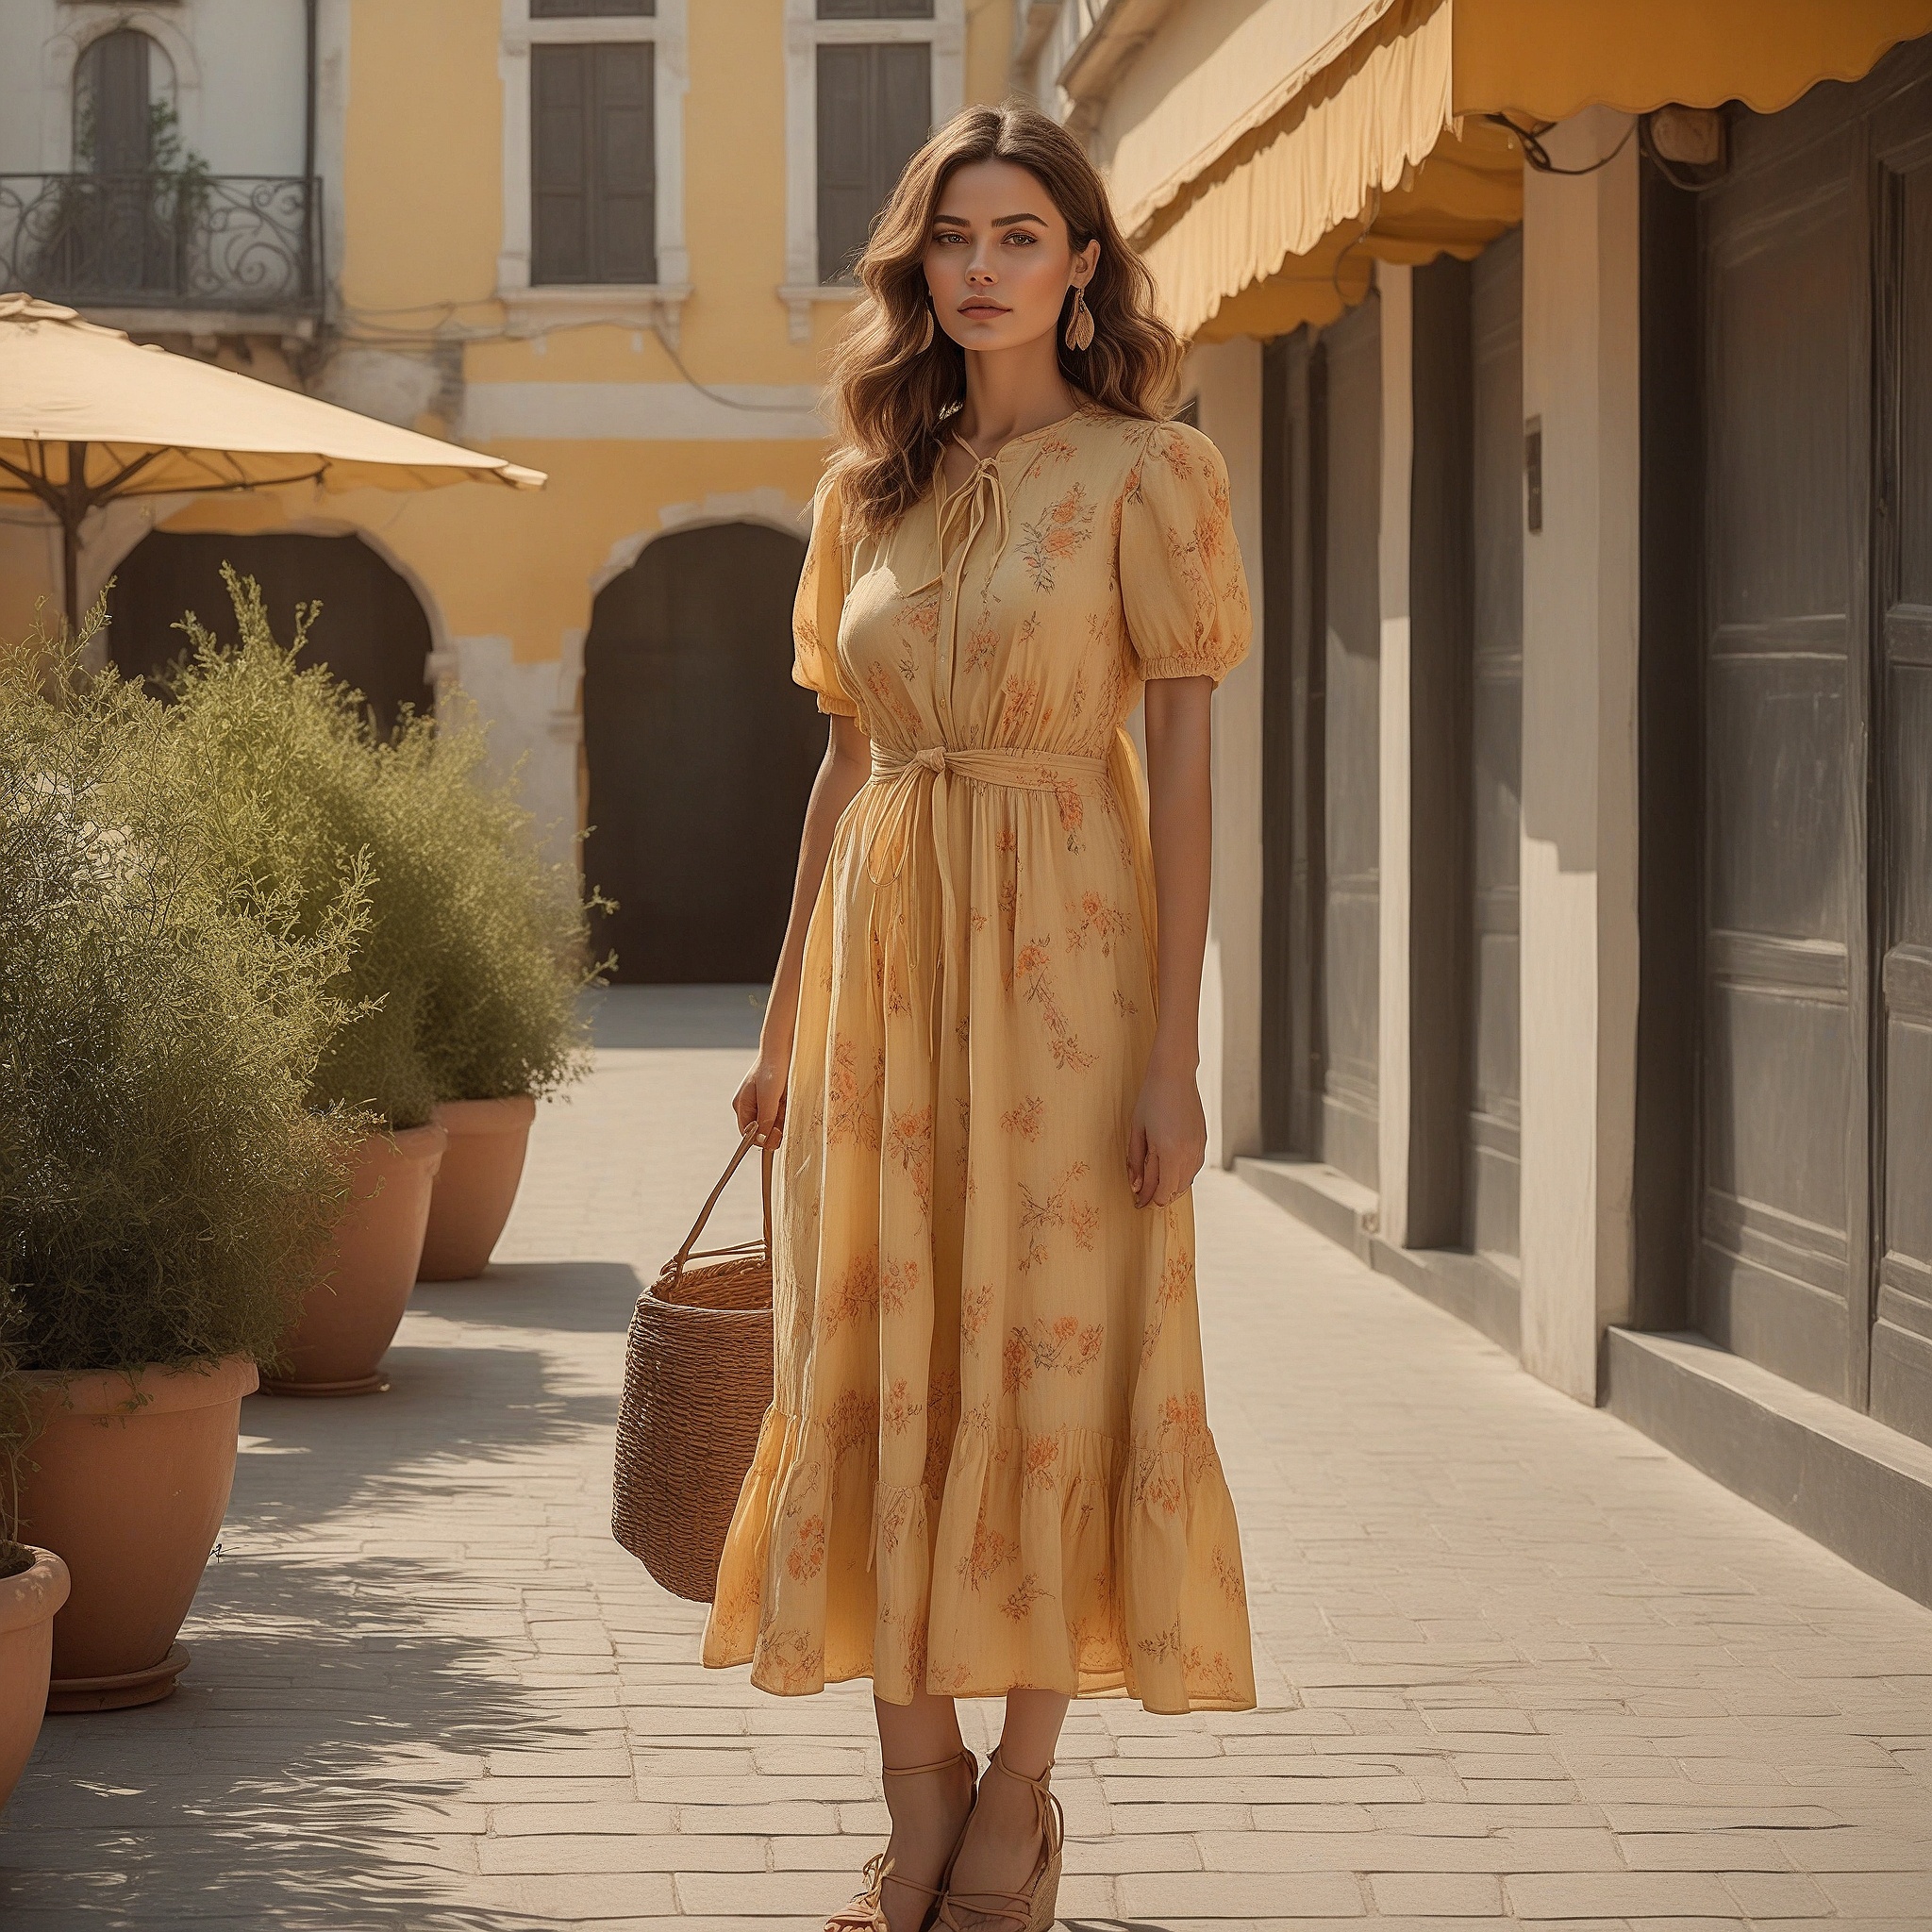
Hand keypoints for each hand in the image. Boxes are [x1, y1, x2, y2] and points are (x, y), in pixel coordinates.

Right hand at [732, 1042, 789, 1147]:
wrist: (784, 1048)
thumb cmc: (772, 1069)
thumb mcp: (768, 1097)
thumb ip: (765, 1120)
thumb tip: (761, 1141)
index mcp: (741, 1106)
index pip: (747, 1135)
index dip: (761, 1139)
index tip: (776, 1135)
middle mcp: (750, 1107)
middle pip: (761, 1131)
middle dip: (774, 1128)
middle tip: (783, 1113)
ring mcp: (763, 1104)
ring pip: (774, 1124)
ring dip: (782, 1119)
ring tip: (784, 1101)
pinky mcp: (776, 1100)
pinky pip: (782, 1115)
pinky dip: (787, 1112)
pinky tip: (788, 1099)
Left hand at [1126, 1057, 1205, 1207]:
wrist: (1175, 1076)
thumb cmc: (1151, 1099)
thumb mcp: (1137, 1130)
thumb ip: (1136, 1160)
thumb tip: (1136, 1185)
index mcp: (1168, 1152)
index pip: (1159, 1190)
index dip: (1147, 1200)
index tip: (1137, 1204)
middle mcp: (1187, 1154)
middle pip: (1174, 1191)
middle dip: (1158, 1197)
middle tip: (1144, 1198)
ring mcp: (1198, 1148)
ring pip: (1186, 1183)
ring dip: (1171, 1188)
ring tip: (1155, 1187)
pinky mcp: (1203, 1142)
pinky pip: (1193, 1169)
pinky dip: (1181, 1176)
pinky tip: (1170, 1173)